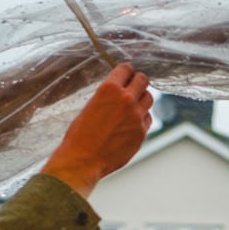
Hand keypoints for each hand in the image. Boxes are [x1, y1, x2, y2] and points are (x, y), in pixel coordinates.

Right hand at [42, 63, 153, 196]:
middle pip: (143, 80)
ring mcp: (137, 116)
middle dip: (138, 81)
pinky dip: (142, 118)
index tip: (126, 74)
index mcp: (109, 89)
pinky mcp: (141, 132)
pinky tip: (132, 123)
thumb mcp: (90, 106)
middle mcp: (126, 99)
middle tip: (134, 86)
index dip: (126, 71)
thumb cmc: (79, 135)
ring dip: (142, 99)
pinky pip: (148, 119)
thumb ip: (108, 97)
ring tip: (133, 105)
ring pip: (149, 98)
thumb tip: (118, 92)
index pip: (126, 69)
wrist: (83, 160)